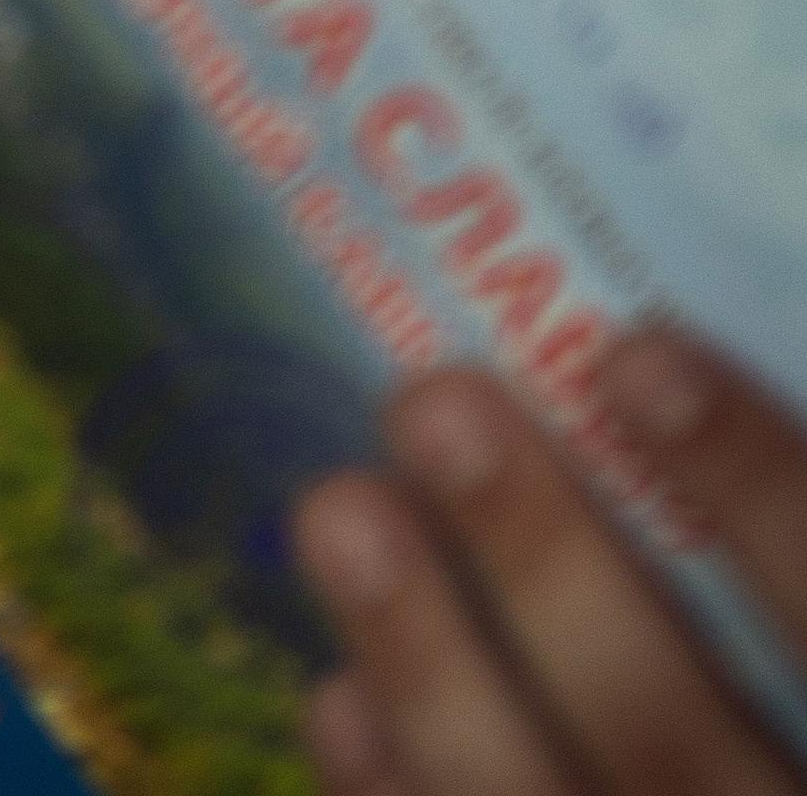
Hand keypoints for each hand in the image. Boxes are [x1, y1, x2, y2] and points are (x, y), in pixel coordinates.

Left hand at [292, 329, 806, 794]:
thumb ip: (770, 518)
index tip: (636, 355)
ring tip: (339, 509)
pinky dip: (402, 795)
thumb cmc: (765, 685)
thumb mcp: (790, 618)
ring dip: (430, 665)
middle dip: (547, 564)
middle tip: (432, 402)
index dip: (754, 484)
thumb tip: (641, 349)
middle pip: (668, 731)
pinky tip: (340, 696)